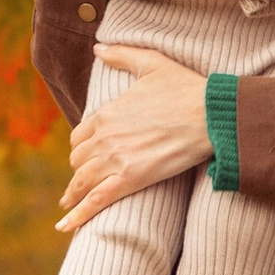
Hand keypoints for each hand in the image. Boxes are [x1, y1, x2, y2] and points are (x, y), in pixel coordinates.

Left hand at [57, 46, 213, 234]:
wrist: (210, 114)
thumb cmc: (186, 87)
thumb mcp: (151, 63)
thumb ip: (122, 55)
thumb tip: (98, 48)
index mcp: (107, 112)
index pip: (79, 135)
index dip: (82, 145)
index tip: (88, 153)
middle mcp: (105, 137)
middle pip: (78, 160)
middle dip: (81, 169)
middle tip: (84, 180)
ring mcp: (116, 159)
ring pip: (83, 181)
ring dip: (74, 194)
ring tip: (68, 206)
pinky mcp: (131, 179)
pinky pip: (97, 201)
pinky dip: (78, 215)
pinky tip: (65, 227)